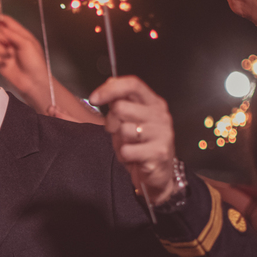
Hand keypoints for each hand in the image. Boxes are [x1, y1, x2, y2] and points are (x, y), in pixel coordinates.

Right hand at [0, 15, 48, 97]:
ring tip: (8, 57)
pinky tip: (5, 64)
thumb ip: (12, 33)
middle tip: (7, 45)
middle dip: (0, 38)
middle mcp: (11, 41)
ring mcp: (5, 51)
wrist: (33, 82)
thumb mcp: (27, 44)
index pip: (7, 22)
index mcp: (20, 34)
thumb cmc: (35, 62)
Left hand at [89, 76, 177, 205]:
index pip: (132, 85)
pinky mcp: (159, 153)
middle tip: (118, 132)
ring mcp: (161, 134)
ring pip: (123, 130)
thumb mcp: (129, 120)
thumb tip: (110, 82)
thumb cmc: (141, 146)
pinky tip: (134, 157)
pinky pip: (127, 150)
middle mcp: (160, 116)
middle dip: (112, 121)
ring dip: (120, 141)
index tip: (94, 98)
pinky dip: (125, 156)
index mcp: (154, 103)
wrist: (157, 174)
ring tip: (131, 146)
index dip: (110, 89)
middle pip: (121, 107)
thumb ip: (121, 101)